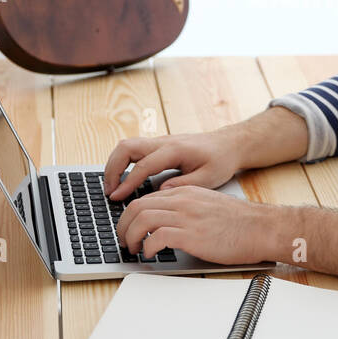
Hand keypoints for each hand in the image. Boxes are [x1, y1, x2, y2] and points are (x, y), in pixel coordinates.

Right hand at [102, 129, 242, 201]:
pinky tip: (123, 180)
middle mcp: (163, 142)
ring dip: (115, 165)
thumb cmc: (220, 160)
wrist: (228, 144)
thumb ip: (184, 184)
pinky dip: (123, 163)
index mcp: (175, 150)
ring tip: (112, 188)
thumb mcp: (208, 177)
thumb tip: (160, 192)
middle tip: (109, 191)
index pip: (143, 165)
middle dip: (112, 169)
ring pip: (126, 146)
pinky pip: (133, 150)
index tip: (117, 197)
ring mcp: (159, 142)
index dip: (128, 182)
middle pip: (126, 147)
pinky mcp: (158, 146)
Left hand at [113, 186, 280, 264]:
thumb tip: (167, 221)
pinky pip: (156, 238)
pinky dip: (147, 247)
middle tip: (123, 240)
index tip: (128, 228)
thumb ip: (187, 208)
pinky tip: (149, 255)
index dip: (130, 215)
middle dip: (123, 225)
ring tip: (133, 249)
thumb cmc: (241, 222)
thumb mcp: (208, 205)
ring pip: (142, 220)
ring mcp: (187, 217)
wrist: (262, 228)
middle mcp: (183, 201)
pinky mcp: (192, 235)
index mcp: (186, 192)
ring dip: (130, 236)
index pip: (145, 198)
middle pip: (137, 206)